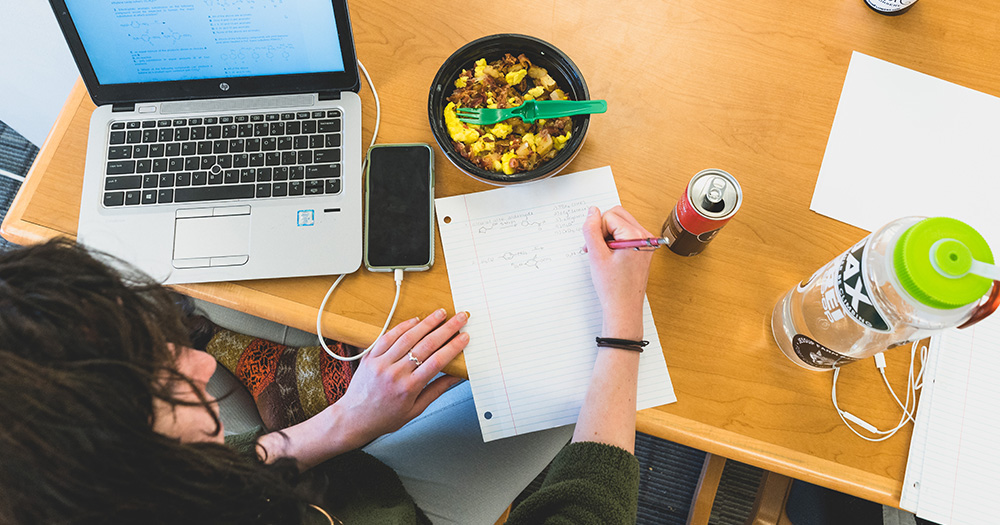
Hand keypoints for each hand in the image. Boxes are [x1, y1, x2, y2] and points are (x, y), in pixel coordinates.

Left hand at [335, 309, 468, 444]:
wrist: (354, 418)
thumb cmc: (384, 417)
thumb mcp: (415, 410)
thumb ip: (436, 390)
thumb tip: (455, 377)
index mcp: (409, 387)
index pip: (437, 361)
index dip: (453, 347)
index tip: (464, 337)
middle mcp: (395, 373)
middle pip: (426, 345)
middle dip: (446, 329)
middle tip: (459, 318)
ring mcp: (381, 363)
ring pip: (408, 337)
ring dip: (427, 323)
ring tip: (440, 314)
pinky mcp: (370, 357)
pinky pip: (388, 337)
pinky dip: (403, 326)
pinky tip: (415, 320)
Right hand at [582, 206, 654, 339]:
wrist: (624, 308)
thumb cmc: (612, 287)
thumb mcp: (596, 255)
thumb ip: (591, 229)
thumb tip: (591, 211)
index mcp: (636, 236)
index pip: (609, 216)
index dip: (597, 230)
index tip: (594, 248)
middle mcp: (645, 236)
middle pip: (617, 215)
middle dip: (602, 228)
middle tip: (595, 248)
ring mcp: (646, 242)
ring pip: (621, 224)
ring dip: (607, 234)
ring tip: (602, 254)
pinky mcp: (643, 248)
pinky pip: (626, 234)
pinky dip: (615, 240)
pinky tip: (610, 257)